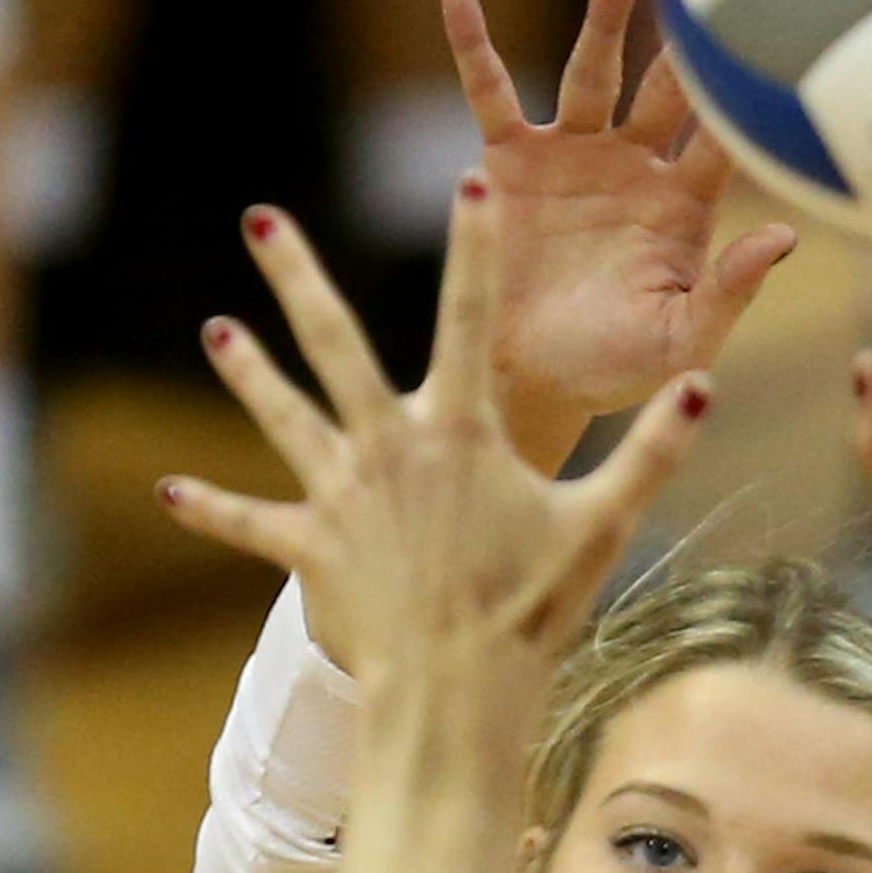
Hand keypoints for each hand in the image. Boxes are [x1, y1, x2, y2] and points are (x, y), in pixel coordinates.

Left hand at [159, 180, 708, 696]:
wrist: (455, 690)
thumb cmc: (532, 610)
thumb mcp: (601, 528)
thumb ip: (651, 453)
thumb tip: (704, 386)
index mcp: (459, 432)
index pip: (468, 318)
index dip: (474, 248)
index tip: (467, 182)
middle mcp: (388, 446)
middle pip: (333, 343)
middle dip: (295, 276)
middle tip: (261, 220)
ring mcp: (342, 495)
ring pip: (284, 418)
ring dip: (248, 373)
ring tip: (216, 332)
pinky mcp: (311, 548)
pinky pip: (252, 524)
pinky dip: (211, 509)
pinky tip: (167, 491)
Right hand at [443, 0, 795, 464]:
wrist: (534, 381)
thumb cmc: (617, 367)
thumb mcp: (683, 339)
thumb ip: (731, 290)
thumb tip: (786, 237)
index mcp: (684, 204)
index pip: (720, 145)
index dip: (741, 110)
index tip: (768, 61)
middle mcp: (635, 164)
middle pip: (664, 93)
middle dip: (683, 51)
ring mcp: (574, 153)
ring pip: (592, 74)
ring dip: (604, 23)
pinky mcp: (512, 158)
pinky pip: (491, 91)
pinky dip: (473, 44)